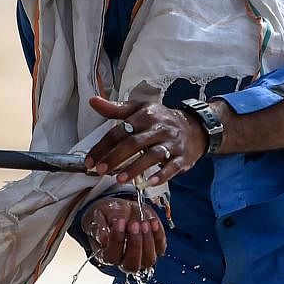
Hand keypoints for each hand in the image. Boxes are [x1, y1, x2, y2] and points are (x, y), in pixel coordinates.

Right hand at [83, 197, 166, 272]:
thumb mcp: (98, 215)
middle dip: (135, 244)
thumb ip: (99, 227)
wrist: (119, 208)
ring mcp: (141, 257)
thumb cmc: (106, 215)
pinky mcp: (154, 248)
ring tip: (143, 223)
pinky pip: (160, 248)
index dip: (116, 241)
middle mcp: (123, 260)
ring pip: (148, 260)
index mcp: (106, 255)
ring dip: (148, 241)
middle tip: (134, 225)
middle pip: (131, 265)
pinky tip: (152, 222)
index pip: (112, 257)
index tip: (119, 223)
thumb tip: (103, 238)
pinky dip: (158, 235)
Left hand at [84, 96, 207, 184]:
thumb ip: (116, 109)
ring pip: (152, 156)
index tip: (90, 160)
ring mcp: (172, 143)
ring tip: (119, 179)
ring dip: (135, 168)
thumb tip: (93, 101)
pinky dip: (161, 175)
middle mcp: (159, 128)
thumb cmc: (160, 120)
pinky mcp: (182, 157)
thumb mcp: (139, 109)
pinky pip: (172, 167)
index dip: (103, 146)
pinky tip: (149, 183)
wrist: (193, 127)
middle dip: (115, 158)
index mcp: (145, 115)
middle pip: (134, 143)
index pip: (120, 131)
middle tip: (100, 170)